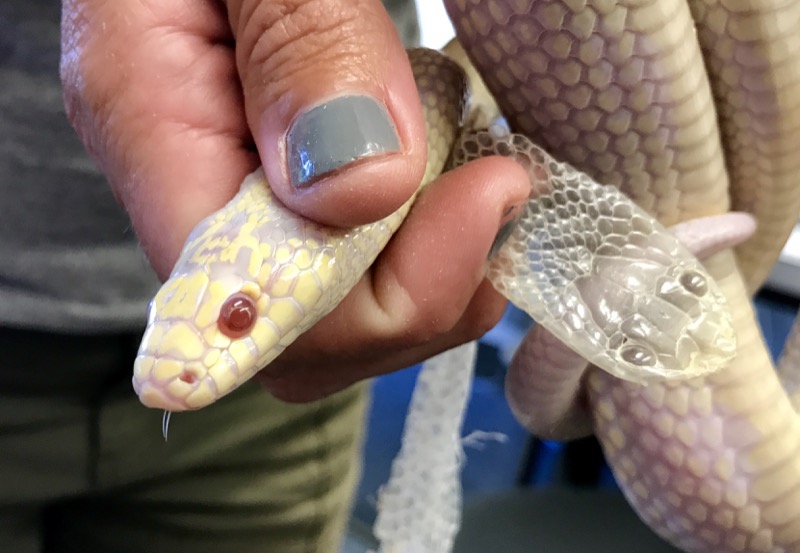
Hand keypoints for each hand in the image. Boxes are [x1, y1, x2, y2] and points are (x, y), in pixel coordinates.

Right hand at [60, 0, 529, 401]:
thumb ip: (301, 48)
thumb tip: (359, 195)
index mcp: (152, 121)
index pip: (259, 310)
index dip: (382, 301)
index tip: (486, 198)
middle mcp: (183, 179)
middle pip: (305, 337)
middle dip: (424, 293)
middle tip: (499, 189)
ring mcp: (233, 182)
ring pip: (336, 306)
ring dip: (433, 263)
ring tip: (484, 172)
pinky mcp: (276, 172)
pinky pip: (349, 252)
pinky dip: (422, 232)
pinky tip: (454, 169)